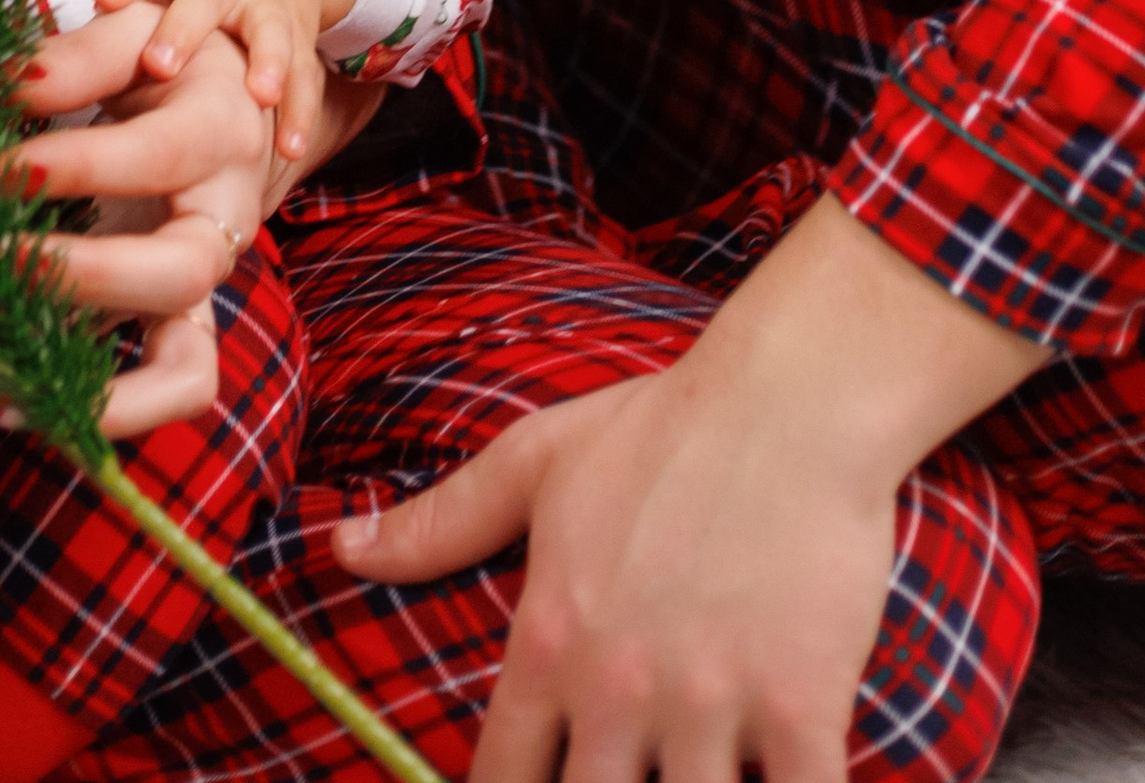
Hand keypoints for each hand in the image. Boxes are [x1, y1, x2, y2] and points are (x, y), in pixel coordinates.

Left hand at [11, 10, 277, 439]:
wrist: (231, 101)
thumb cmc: (171, 61)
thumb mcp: (135, 35)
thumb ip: (78, 58)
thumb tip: (9, 85)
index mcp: (222, 131)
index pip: (156, 158)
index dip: (78, 165)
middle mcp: (228, 219)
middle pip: (183, 271)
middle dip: (85, 275)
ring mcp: (205, 283)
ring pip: (189, 368)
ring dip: (99, 386)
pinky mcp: (178, 323)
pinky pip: (162, 389)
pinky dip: (99, 414)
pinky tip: (5, 404)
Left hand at [94, 0, 362, 160]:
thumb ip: (101, 30)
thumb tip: (25, 79)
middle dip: (184, 30)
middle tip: (159, 64)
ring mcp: (267, 11)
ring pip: (268, 33)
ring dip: (266, 63)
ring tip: (260, 95)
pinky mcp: (299, 44)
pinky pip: (305, 78)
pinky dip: (301, 111)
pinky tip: (292, 146)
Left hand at [333, 197, 1044, 782]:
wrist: (790, 400)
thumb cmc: (662, 428)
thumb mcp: (535, 461)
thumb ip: (441, 521)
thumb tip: (342, 551)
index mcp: (550, 640)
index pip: (499, 780)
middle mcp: (618, 686)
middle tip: (614, 771)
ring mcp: (710, 703)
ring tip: (687, 776)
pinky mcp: (802, 706)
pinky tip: (770, 779)